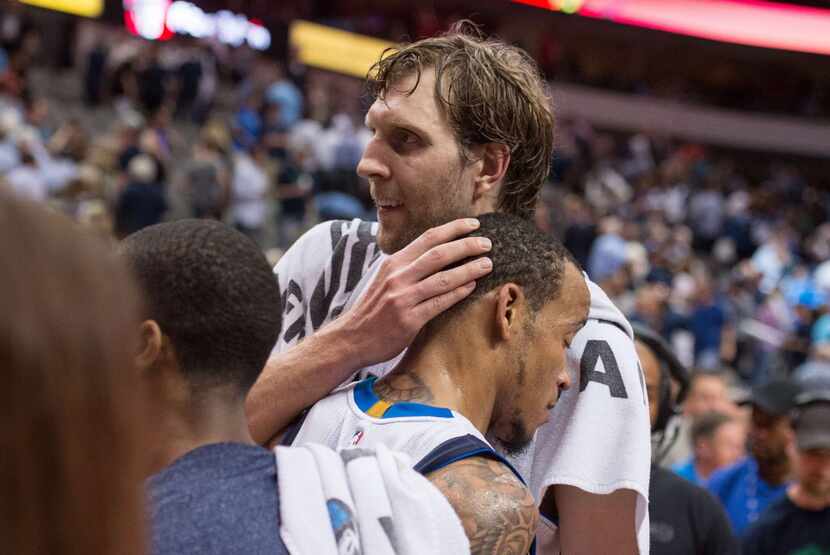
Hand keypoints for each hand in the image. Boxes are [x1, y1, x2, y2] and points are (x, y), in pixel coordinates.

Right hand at [335, 218, 491, 366]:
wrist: (351, 338)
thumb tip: (438, 252)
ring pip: (443, 279)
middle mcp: (398, 277)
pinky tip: (471, 287)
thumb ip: (408, 266)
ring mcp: (403, 298)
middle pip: (439, 254)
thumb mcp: (385, 278)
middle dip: (467, 246)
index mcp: (393, 262)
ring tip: (487, 264)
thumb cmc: (373, 308)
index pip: (428, 238)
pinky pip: (439, 303)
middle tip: (487, 244)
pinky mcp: (409, 320)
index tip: (474, 224)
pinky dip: (457, 293)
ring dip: (469, 270)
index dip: (453, 228)